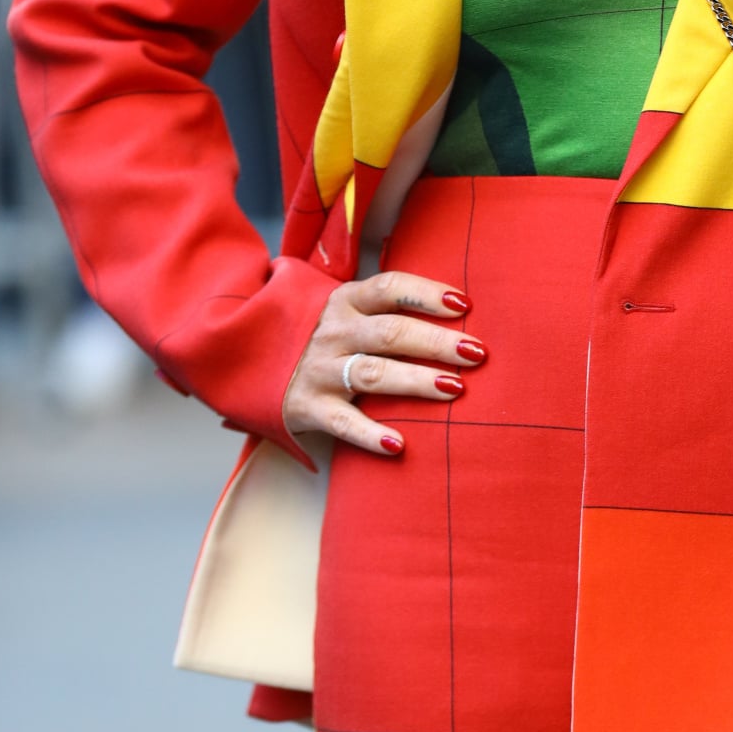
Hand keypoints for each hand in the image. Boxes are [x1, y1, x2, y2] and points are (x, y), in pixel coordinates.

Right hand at [283, 269, 484, 457]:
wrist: (256, 364)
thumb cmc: (329, 337)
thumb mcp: (350, 311)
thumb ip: (391, 308)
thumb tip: (462, 309)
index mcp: (347, 301)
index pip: (390, 288)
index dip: (427, 295)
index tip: (464, 305)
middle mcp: (333, 332)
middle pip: (391, 333)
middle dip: (437, 342)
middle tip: (476, 353)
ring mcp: (319, 370)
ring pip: (373, 374)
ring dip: (416, 380)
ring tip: (454, 388)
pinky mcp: (309, 408)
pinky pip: (343, 423)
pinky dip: (369, 435)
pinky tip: (398, 444)